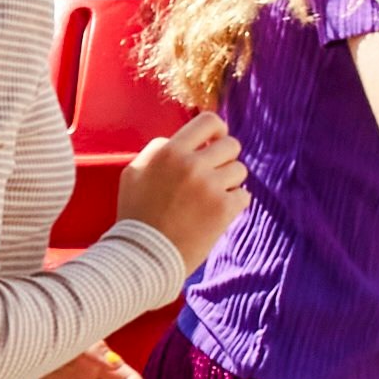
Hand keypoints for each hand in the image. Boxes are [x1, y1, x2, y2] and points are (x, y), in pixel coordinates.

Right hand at [120, 112, 249, 264]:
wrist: (142, 256)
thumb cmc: (136, 215)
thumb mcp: (134, 173)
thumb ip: (158, 150)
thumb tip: (186, 139)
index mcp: (168, 152)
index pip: (209, 121)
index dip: (218, 131)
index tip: (215, 143)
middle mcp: (190, 164)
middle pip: (231, 145)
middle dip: (225, 159)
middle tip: (213, 176)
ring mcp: (209, 186)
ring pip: (240, 170)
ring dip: (230, 182)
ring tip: (211, 197)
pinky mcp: (223, 209)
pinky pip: (243, 195)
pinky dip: (234, 203)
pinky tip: (216, 213)